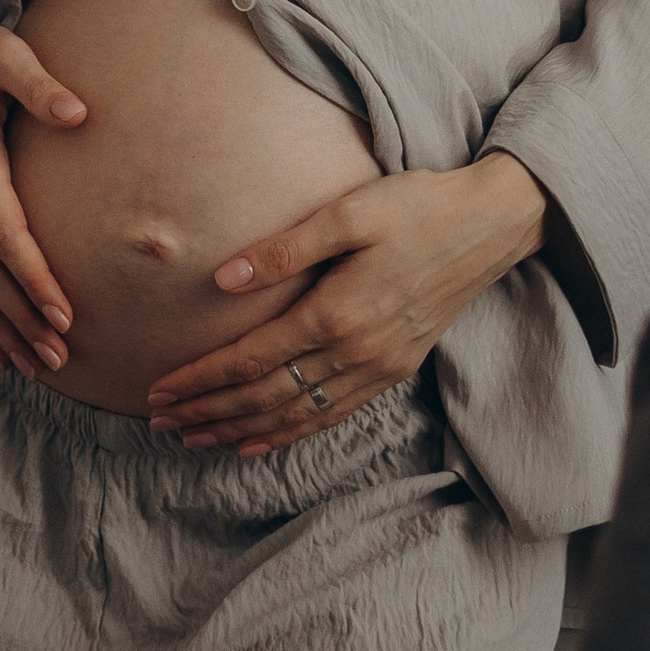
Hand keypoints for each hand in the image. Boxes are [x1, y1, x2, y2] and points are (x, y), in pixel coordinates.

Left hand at [146, 154, 548, 450]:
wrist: (490, 226)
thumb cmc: (418, 208)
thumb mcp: (350, 212)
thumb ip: (284, 249)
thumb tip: (223, 279)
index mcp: (337, 313)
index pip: (250, 360)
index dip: (200, 380)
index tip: (159, 391)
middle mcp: (355, 352)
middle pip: (265, 398)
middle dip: (208, 413)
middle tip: (161, 424)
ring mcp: (377, 367)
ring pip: (295, 415)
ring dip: (240, 431)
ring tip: (196, 441)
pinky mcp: (394, 369)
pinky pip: (331, 416)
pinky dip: (289, 434)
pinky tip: (258, 442)